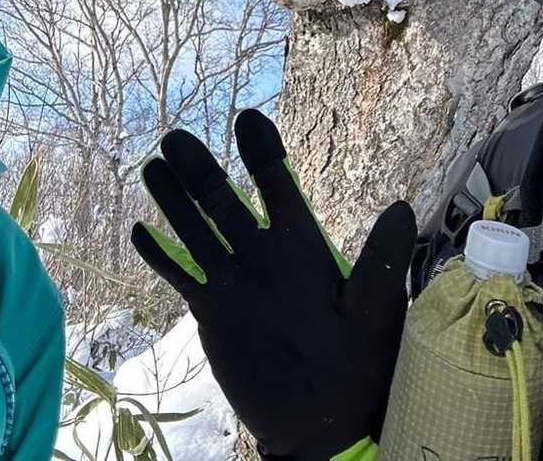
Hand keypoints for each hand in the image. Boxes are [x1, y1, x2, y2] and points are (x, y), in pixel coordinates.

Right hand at [131, 109, 415, 459]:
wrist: (324, 422)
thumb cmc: (360, 365)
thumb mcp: (375, 310)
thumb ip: (380, 261)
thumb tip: (402, 207)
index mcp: (303, 248)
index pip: (279, 188)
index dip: (263, 154)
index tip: (248, 119)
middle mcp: (264, 256)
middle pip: (224, 202)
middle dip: (201, 170)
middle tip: (176, 137)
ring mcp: (235, 282)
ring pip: (198, 231)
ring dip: (175, 201)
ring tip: (153, 166)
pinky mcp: (213, 313)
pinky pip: (183, 276)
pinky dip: (161, 256)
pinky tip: (140, 232)